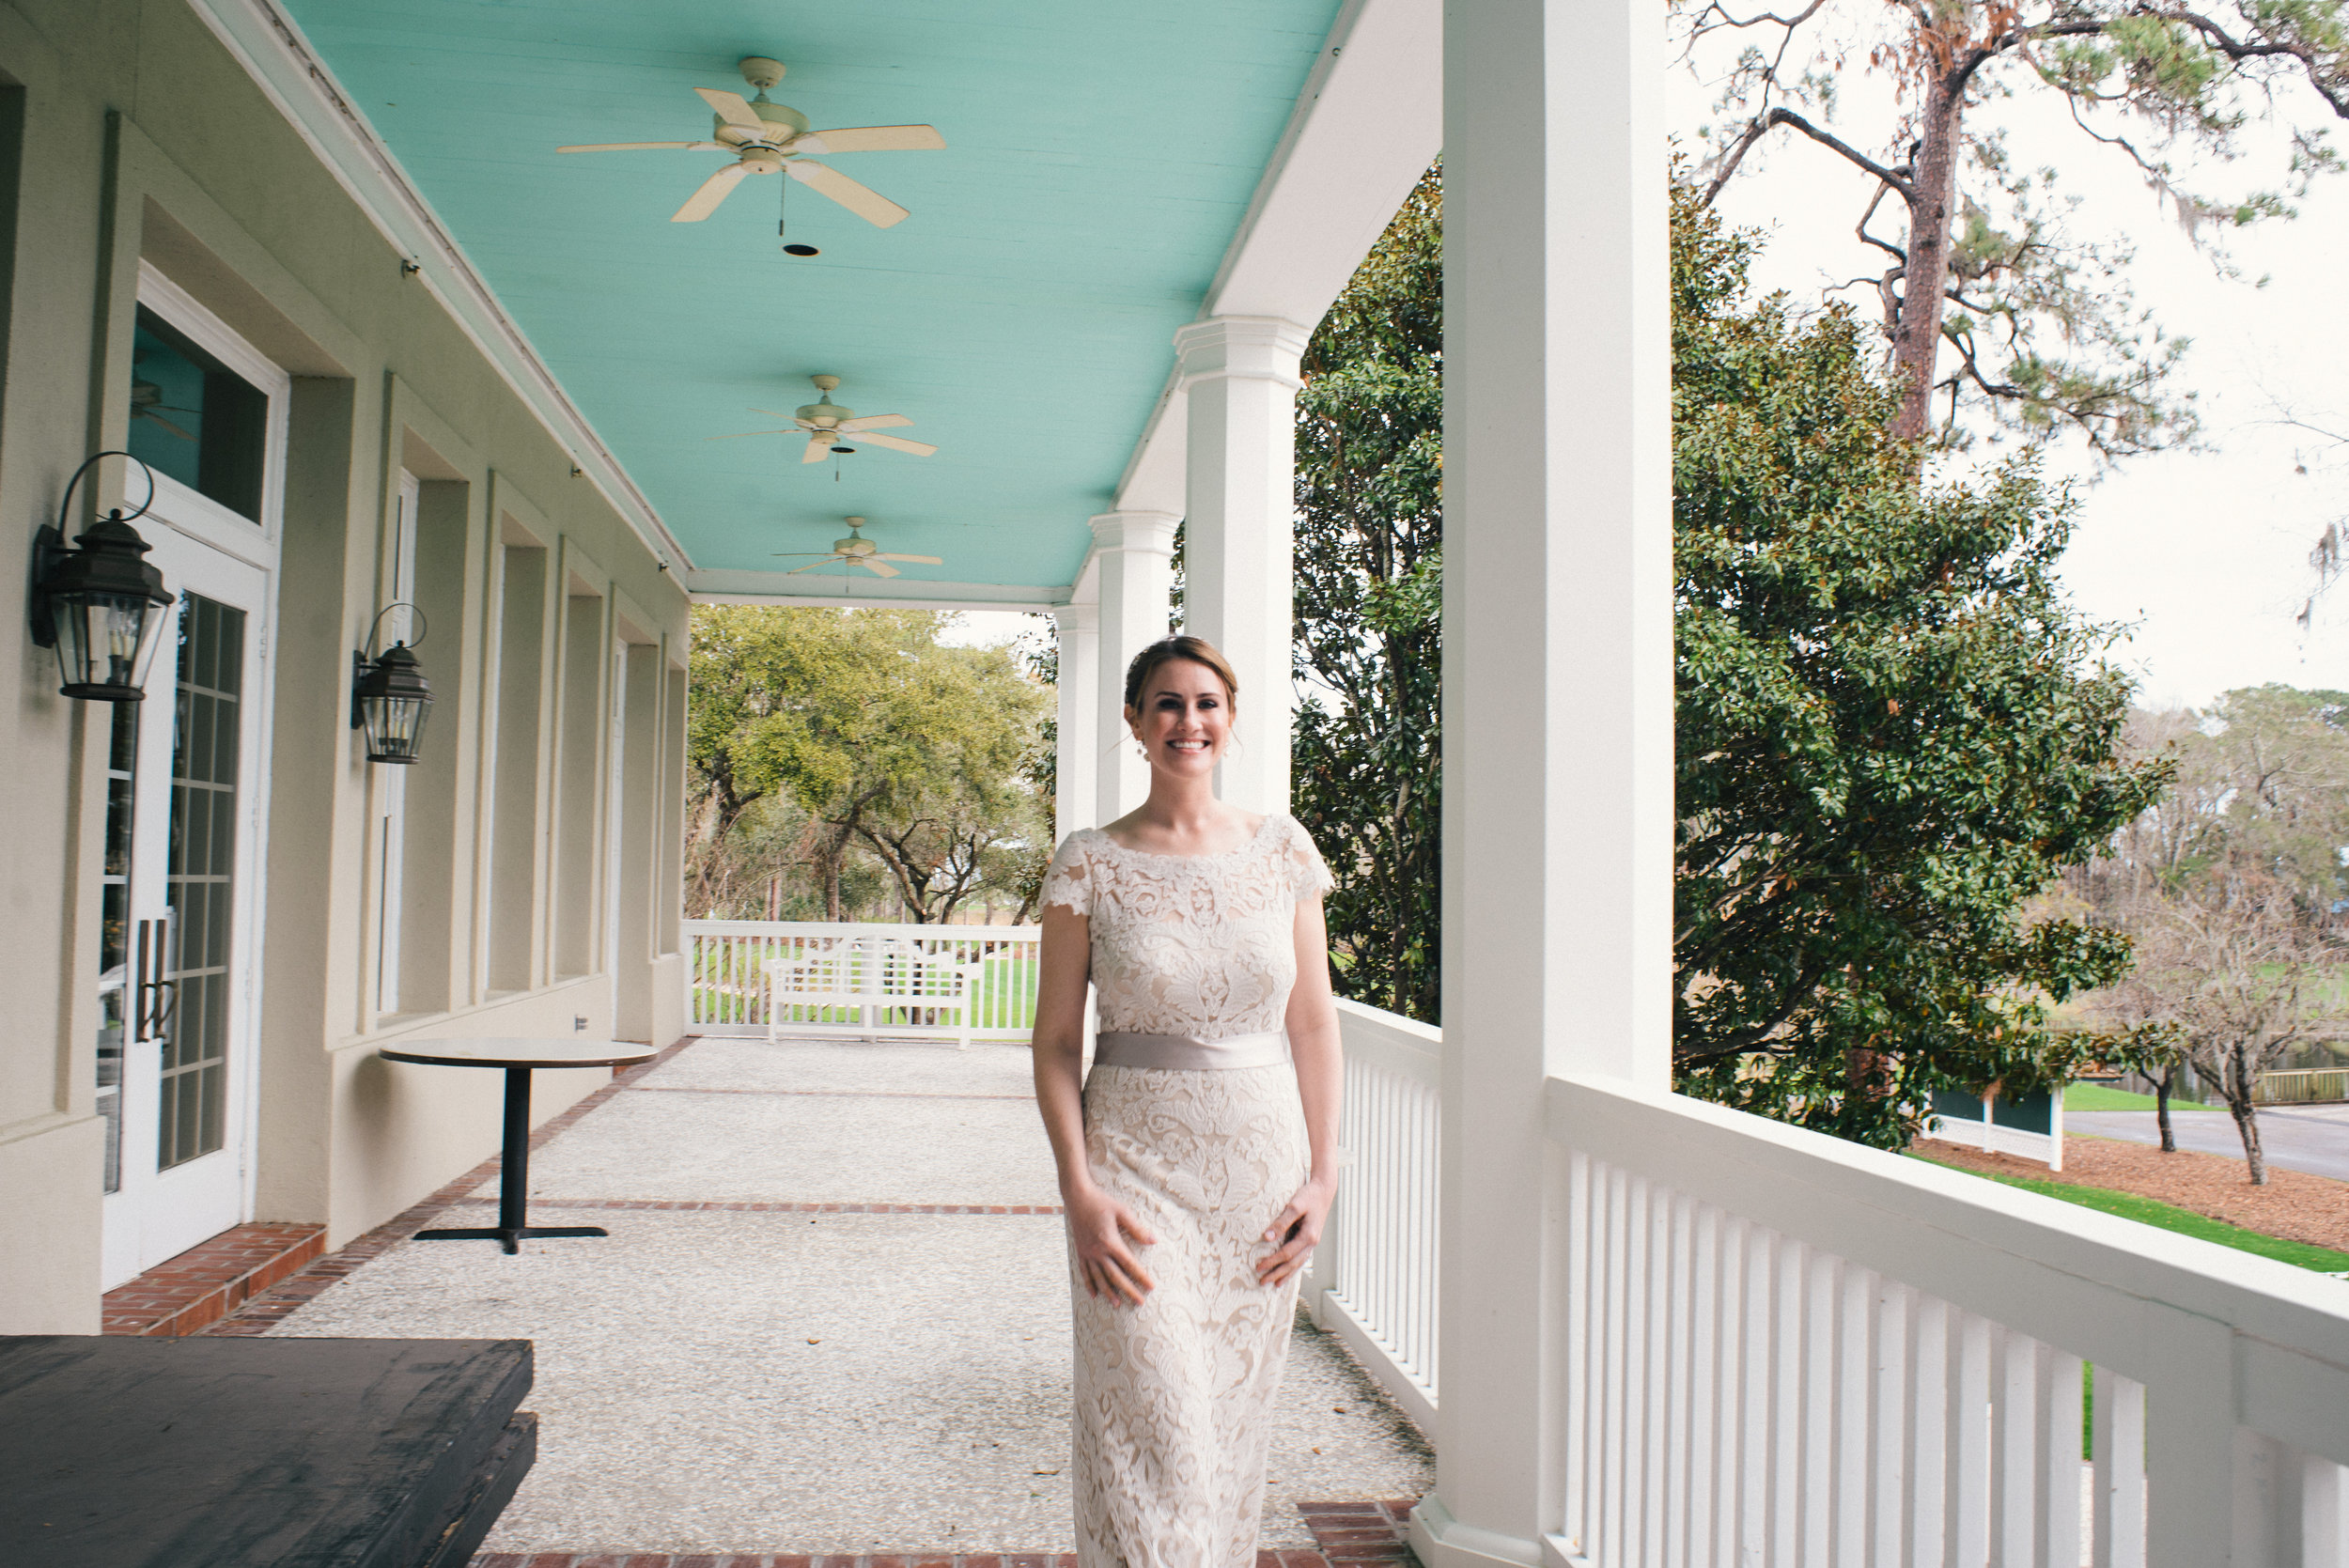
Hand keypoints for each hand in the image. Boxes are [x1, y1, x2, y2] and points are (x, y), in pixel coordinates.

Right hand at [1066, 1182, 1157, 1304]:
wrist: (1078, 1197)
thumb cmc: (1102, 1203)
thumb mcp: (1122, 1211)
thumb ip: (1137, 1228)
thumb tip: (1153, 1241)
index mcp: (1110, 1242)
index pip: (1129, 1264)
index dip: (1141, 1277)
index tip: (1151, 1287)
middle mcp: (1098, 1251)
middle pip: (1115, 1276)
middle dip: (1128, 1290)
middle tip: (1140, 1302)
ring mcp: (1087, 1253)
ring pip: (1099, 1278)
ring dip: (1108, 1292)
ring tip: (1117, 1304)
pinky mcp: (1080, 1252)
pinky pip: (1084, 1272)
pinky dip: (1089, 1285)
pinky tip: (1094, 1295)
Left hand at [1256, 1176, 1335, 1287]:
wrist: (1324, 1190)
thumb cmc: (1309, 1195)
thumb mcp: (1294, 1206)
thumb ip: (1281, 1222)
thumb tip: (1267, 1237)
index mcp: (1309, 1236)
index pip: (1287, 1254)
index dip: (1272, 1262)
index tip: (1259, 1267)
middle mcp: (1312, 1243)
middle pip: (1293, 1264)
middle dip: (1277, 1274)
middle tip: (1262, 1282)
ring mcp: (1312, 1242)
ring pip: (1298, 1264)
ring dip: (1286, 1274)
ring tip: (1275, 1285)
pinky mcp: (1310, 1240)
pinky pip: (1301, 1258)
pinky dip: (1293, 1268)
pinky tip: (1287, 1272)